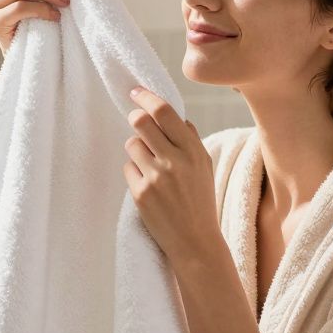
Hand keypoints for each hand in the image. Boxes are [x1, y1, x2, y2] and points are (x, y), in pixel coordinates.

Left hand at [122, 86, 220, 268]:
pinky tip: (148, 186)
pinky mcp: (141, 193)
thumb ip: (190, 140)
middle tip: (136, 120)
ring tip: (149, 165)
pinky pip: (128, 168)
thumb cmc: (199, 201)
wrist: (195, 241)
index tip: (136, 91)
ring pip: (131, 144)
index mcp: (194, 150)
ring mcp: (156, 177)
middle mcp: (176, 160)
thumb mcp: (204, 166)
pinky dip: (134, 172)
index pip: (165, 112)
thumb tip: (175, 115)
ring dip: (136, 149)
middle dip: (135, 117)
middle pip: (141, 121)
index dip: (147, 97)